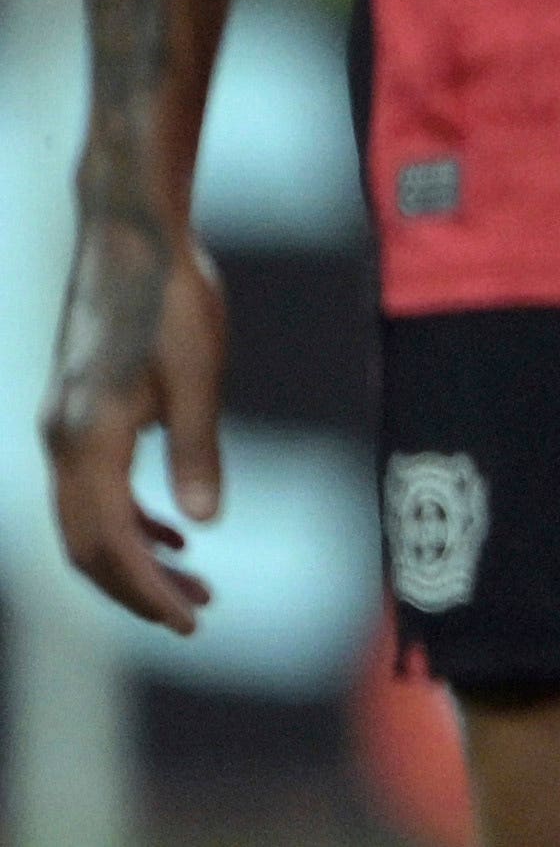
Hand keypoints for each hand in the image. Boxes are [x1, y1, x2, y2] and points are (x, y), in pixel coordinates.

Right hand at [41, 201, 226, 630]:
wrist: (133, 234)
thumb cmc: (173, 296)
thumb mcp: (199, 372)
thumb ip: (197, 449)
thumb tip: (203, 523)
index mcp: (87, 438)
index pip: (109, 543)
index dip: (146, 590)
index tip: (189, 621)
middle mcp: (61, 439)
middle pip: (87, 544)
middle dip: (137, 587)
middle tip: (196, 615)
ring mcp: (63, 426)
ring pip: (87, 518)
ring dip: (135, 555)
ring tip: (195, 582)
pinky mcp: (77, 411)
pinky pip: (93, 487)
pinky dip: (129, 516)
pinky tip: (173, 530)